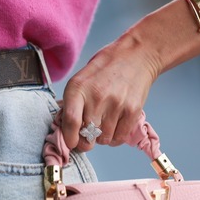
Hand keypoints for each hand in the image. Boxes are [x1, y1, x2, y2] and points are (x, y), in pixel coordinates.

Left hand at [60, 32, 160, 151]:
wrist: (136, 56)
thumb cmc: (104, 68)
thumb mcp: (80, 79)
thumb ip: (71, 102)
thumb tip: (63, 127)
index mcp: (78, 88)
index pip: (70, 121)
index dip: (69, 138)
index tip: (70, 143)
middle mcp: (96, 98)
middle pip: (87, 135)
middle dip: (85, 141)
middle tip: (86, 137)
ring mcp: (116, 105)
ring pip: (103, 139)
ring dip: (101, 138)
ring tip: (102, 125)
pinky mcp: (132, 111)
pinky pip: (119, 138)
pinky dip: (114, 138)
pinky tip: (113, 128)